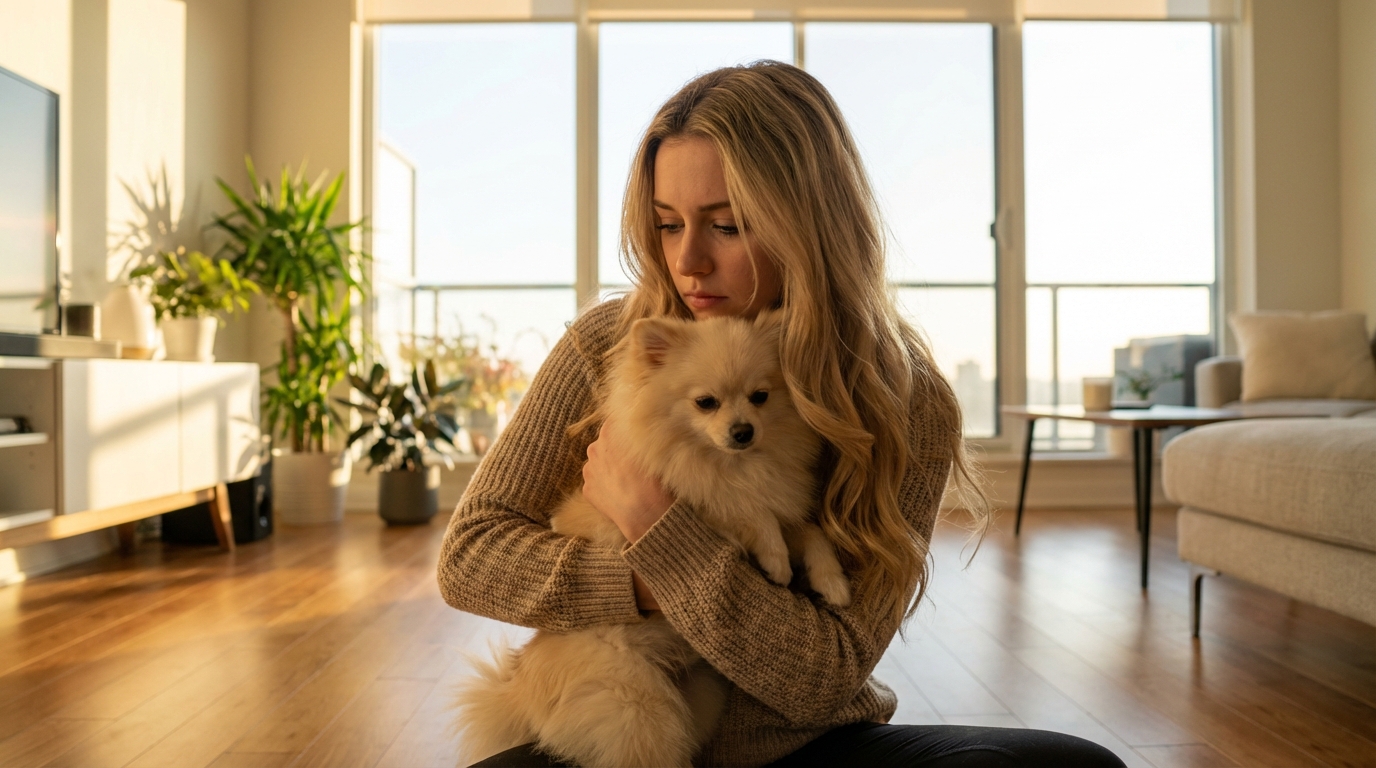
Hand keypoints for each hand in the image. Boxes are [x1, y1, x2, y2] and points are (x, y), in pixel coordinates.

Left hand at [582, 415, 674, 543]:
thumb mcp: (656, 448)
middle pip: (605, 442)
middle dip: (617, 450)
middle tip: (634, 463)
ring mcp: (589, 469)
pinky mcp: (587, 489)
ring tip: (628, 481)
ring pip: (599, 463)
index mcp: (610, 432)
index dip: (626, 430)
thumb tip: (644, 428)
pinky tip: (620, 494)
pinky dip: (606, 486)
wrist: (647, 514)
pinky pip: (596, 482)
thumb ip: (642, 434)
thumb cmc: (656, 480)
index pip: (616, 422)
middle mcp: (595, 447)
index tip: (636, 439)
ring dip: (610, 468)